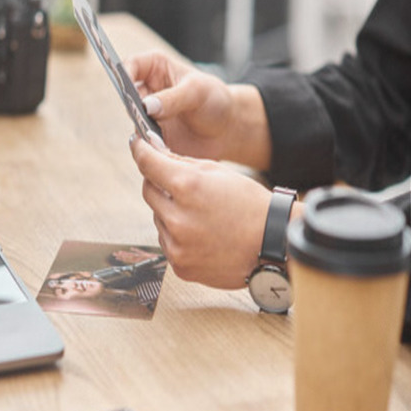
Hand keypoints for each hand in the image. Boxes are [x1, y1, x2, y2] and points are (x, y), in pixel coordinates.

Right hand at [125, 51, 272, 169]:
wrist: (226, 130)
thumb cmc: (214, 100)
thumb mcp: (197, 92)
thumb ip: (173, 98)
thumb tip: (147, 105)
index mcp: (155, 67)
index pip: (131, 65)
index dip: (124, 74)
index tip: (127, 89)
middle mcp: (146, 91)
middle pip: (126, 96)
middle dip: (132, 107)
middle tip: (144, 115)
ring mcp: (147, 115)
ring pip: (133, 121)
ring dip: (143, 129)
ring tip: (160, 136)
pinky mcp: (150, 137)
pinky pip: (141, 142)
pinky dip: (150, 146)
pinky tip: (164, 149)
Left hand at [129, 135, 270, 288]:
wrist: (273, 245)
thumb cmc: (249, 205)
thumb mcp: (217, 172)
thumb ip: (180, 161)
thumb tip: (152, 152)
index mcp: (187, 187)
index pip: (147, 163)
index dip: (140, 150)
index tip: (137, 145)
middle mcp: (177, 218)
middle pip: (148, 191)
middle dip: (158, 183)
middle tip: (175, 183)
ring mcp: (177, 245)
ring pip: (157, 219)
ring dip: (169, 212)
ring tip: (200, 214)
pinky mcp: (180, 265)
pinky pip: (167, 242)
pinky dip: (177, 235)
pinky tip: (201, 233)